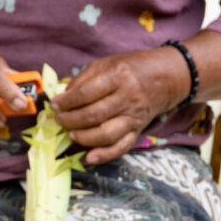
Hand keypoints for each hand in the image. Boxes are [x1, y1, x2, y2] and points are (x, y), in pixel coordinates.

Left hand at [54, 49, 186, 165]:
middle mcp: (127, 98)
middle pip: (94, 115)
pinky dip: (104, 155)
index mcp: (118, 76)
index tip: (54, 105)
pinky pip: (121, 147)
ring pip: (106, 134)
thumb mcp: (106, 63)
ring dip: (84, 137)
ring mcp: (133, 117)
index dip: (67, 101)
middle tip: (59, 119)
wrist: (166, 78)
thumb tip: (63, 97)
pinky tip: (88, 158)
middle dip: (71, 120)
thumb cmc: (132, 67)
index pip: (87, 92)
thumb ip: (84, 79)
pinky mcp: (137, 130)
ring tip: (70, 134)